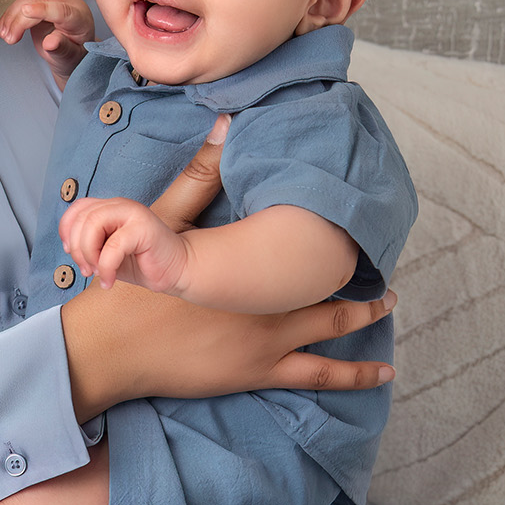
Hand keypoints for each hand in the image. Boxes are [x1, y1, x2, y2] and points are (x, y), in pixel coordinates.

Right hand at [0, 0, 94, 87]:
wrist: (71, 50)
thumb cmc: (74, 53)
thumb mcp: (70, 57)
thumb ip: (62, 49)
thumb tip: (50, 43)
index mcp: (79, 17)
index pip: (61, 9)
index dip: (42, 9)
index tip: (25, 11)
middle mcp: (67, 3)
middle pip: (39, 3)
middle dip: (19, 20)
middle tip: (9, 38)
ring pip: (27, 0)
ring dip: (11, 17)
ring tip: (4, 35)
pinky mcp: (40, 1)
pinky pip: (22, 3)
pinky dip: (9, 16)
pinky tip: (2, 28)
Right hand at [59, 114, 395, 417]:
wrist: (113, 347)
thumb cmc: (138, 289)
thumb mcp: (165, 226)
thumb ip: (198, 178)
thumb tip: (223, 125)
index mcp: (254, 276)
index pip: (311, 260)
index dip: (342, 252)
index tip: (364, 242)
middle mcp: (271, 312)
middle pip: (332, 306)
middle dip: (365, 301)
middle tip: (391, 293)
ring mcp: (266, 349)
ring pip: (332, 348)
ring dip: (362, 342)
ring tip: (388, 354)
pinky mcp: (254, 374)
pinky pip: (312, 378)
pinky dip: (347, 378)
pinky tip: (373, 379)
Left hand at [61, 197, 187, 293]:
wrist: (177, 270)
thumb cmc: (142, 263)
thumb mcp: (107, 253)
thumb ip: (89, 244)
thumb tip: (69, 248)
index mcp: (111, 208)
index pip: (78, 208)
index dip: (67, 230)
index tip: (70, 252)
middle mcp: (121, 206)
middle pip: (82, 217)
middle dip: (77, 248)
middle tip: (87, 269)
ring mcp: (133, 214)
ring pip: (93, 224)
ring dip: (89, 254)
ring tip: (98, 272)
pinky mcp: (144, 228)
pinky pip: (113, 246)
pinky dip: (106, 268)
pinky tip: (110, 281)